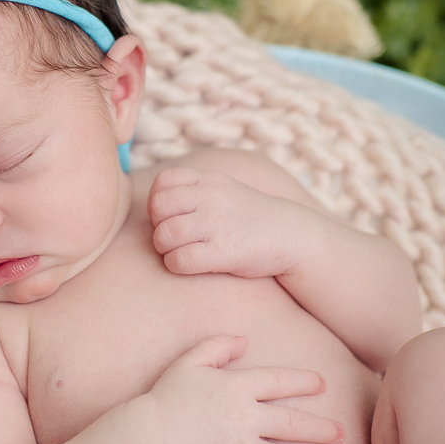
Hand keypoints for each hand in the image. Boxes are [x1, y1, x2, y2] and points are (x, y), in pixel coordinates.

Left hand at [148, 166, 308, 276]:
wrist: (292, 236)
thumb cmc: (247, 217)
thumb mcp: (222, 190)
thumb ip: (191, 189)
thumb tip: (152, 202)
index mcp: (209, 179)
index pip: (163, 181)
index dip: (157, 201)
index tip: (169, 216)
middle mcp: (211, 197)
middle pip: (158, 207)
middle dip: (157, 225)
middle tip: (171, 237)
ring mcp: (217, 224)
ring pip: (165, 235)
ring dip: (165, 248)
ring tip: (178, 251)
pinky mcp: (224, 252)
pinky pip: (180, 260)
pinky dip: (176, 264)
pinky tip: (188, 264)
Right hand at [148, 336, 345, 443]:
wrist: (146, 436)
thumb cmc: (165, 398)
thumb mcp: (188, 362)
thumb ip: (217, 346)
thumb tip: (244, 339)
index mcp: (237, 388)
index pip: (279, 381)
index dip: (303, 381)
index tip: (321, 384)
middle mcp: (246, 419)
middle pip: (292, 423)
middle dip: (320, 429)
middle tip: (341, 434)